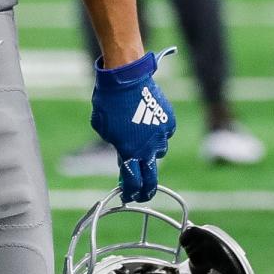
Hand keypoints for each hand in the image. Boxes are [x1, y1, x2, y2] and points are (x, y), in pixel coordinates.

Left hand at [91, 48, 175, 203]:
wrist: (126, 77)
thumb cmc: (108, 101)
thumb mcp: (104, 128)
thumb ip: (116, 144)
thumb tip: (123, 152)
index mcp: (129, 152)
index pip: (133, 182)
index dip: (130, 192)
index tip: (128, 196)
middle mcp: (149, 148)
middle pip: (151, 178)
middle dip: (147, 190)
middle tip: (143, 194)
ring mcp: (162, 135)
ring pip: (158, 152)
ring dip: (150, 152)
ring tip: (140, 140)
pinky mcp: (170, 121)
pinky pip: (165, 134)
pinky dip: (157, 133)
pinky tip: (148, 123)